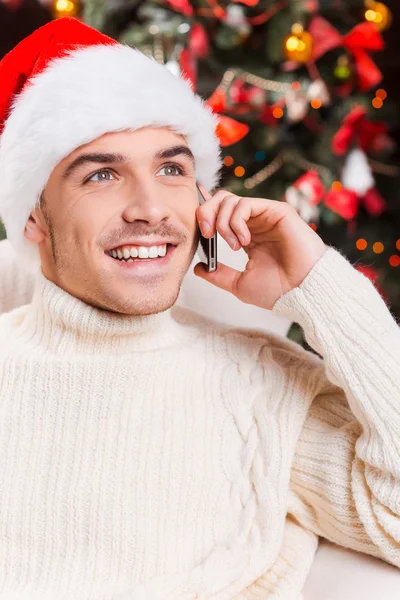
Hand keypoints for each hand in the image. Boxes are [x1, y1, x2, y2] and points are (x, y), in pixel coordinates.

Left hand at [193, 185, 326, 310]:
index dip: (204, 214)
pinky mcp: (276, 210)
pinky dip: (236, 221)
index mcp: (246, 237)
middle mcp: (254, 223)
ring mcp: (265, 215)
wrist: (301, 292)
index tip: (199, 231)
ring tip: (234, 246)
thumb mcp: (238, 284)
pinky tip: (244, 241)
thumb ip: (218, 275)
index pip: (220, 214)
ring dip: (223, 222)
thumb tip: (198, 268)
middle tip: (207, 234)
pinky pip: (245, 204)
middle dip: (206, 213)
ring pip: (230, 200)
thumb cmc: (277, 290)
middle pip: (221, 200)